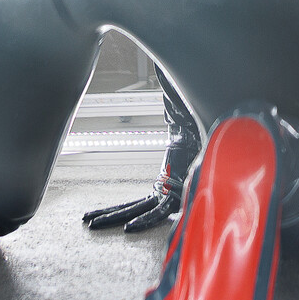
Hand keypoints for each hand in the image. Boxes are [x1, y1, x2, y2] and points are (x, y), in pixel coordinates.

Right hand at [81, 68, 199, 231]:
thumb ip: (168, 100)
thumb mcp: (176, 113)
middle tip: (89, 222)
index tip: (115, 215)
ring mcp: (172, 190)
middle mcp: (170, 184)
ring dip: (114, 217)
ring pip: (140, 209)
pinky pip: (155, 210)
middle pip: (138, 204)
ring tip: (91, 225)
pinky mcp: (177, 192)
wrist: (209, 122)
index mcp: (169, 174)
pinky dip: (141, 219)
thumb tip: (163, 70)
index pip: (146, 194)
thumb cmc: (196, 119)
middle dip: (112, 213)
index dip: (130, 207)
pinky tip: (125, 229)